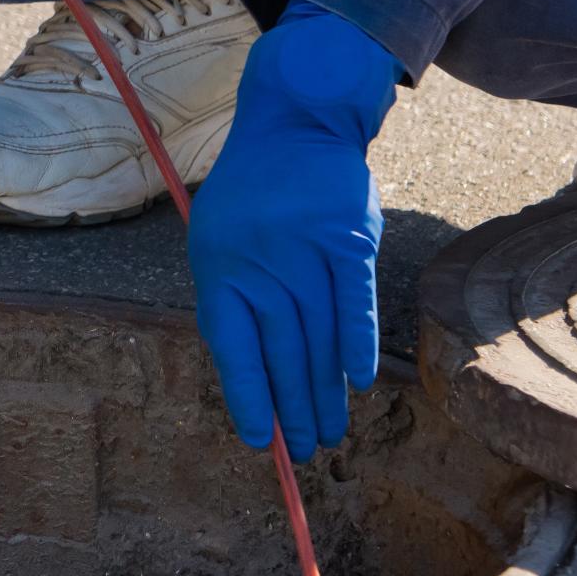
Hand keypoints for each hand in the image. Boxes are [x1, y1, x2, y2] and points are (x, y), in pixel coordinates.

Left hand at [187, 5, 398, 451]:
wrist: (295, 124)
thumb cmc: (252, 195)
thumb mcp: (217, 241)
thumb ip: (231, 301)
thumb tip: (250, 378)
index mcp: (221, 269)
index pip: (233, 347)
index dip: (248, 396)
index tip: (261, 440)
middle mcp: (261, 264)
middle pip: (281, 351)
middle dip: (293, 407)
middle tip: (305, 451)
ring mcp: (307, 251)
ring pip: (317, 337)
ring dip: (325, 390)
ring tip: (330, 432)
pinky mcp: (349, 239)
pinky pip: (354, 301)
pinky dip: (356, 342)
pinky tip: (358, 381)